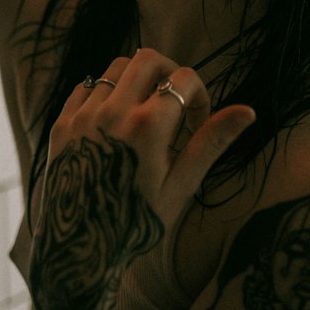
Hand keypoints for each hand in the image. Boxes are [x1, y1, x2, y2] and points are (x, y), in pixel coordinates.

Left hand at [41, 49, 255, 243]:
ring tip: (144, 113)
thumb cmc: (138, 222)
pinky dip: (105, 94)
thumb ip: (212, 141)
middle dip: (169, 73)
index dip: (200, 95)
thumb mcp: (182, 185)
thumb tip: (248, 111)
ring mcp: (82, 116)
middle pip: (147, 59)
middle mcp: (113, 111)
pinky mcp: (61, 125)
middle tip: (174, 104)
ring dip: (136, 81)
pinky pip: (85, 88)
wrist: (81, 249)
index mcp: (148, 125)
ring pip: (115, 69)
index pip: (184, 79)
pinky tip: (114, 123)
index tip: (197, 122)